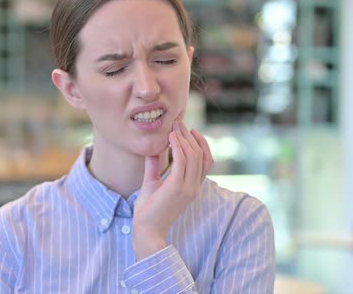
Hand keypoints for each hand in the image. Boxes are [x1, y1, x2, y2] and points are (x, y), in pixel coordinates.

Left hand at [132, 119, 213, 260]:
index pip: (206, 160)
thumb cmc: (148, 210)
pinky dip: (178, 146)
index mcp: (192, 186)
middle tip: (179, 122)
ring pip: (194, 155)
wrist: (146, 230)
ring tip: (174, 127)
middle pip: (201, 154)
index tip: (188, 129)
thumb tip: (152, 150)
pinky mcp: (178, 187)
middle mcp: (194, 186)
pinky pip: (183, 161)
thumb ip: (154, 166)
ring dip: (184, 138)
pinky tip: (170, 137)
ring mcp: (188, 187)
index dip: (201, 142)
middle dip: (191, 135)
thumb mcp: (152, 182)